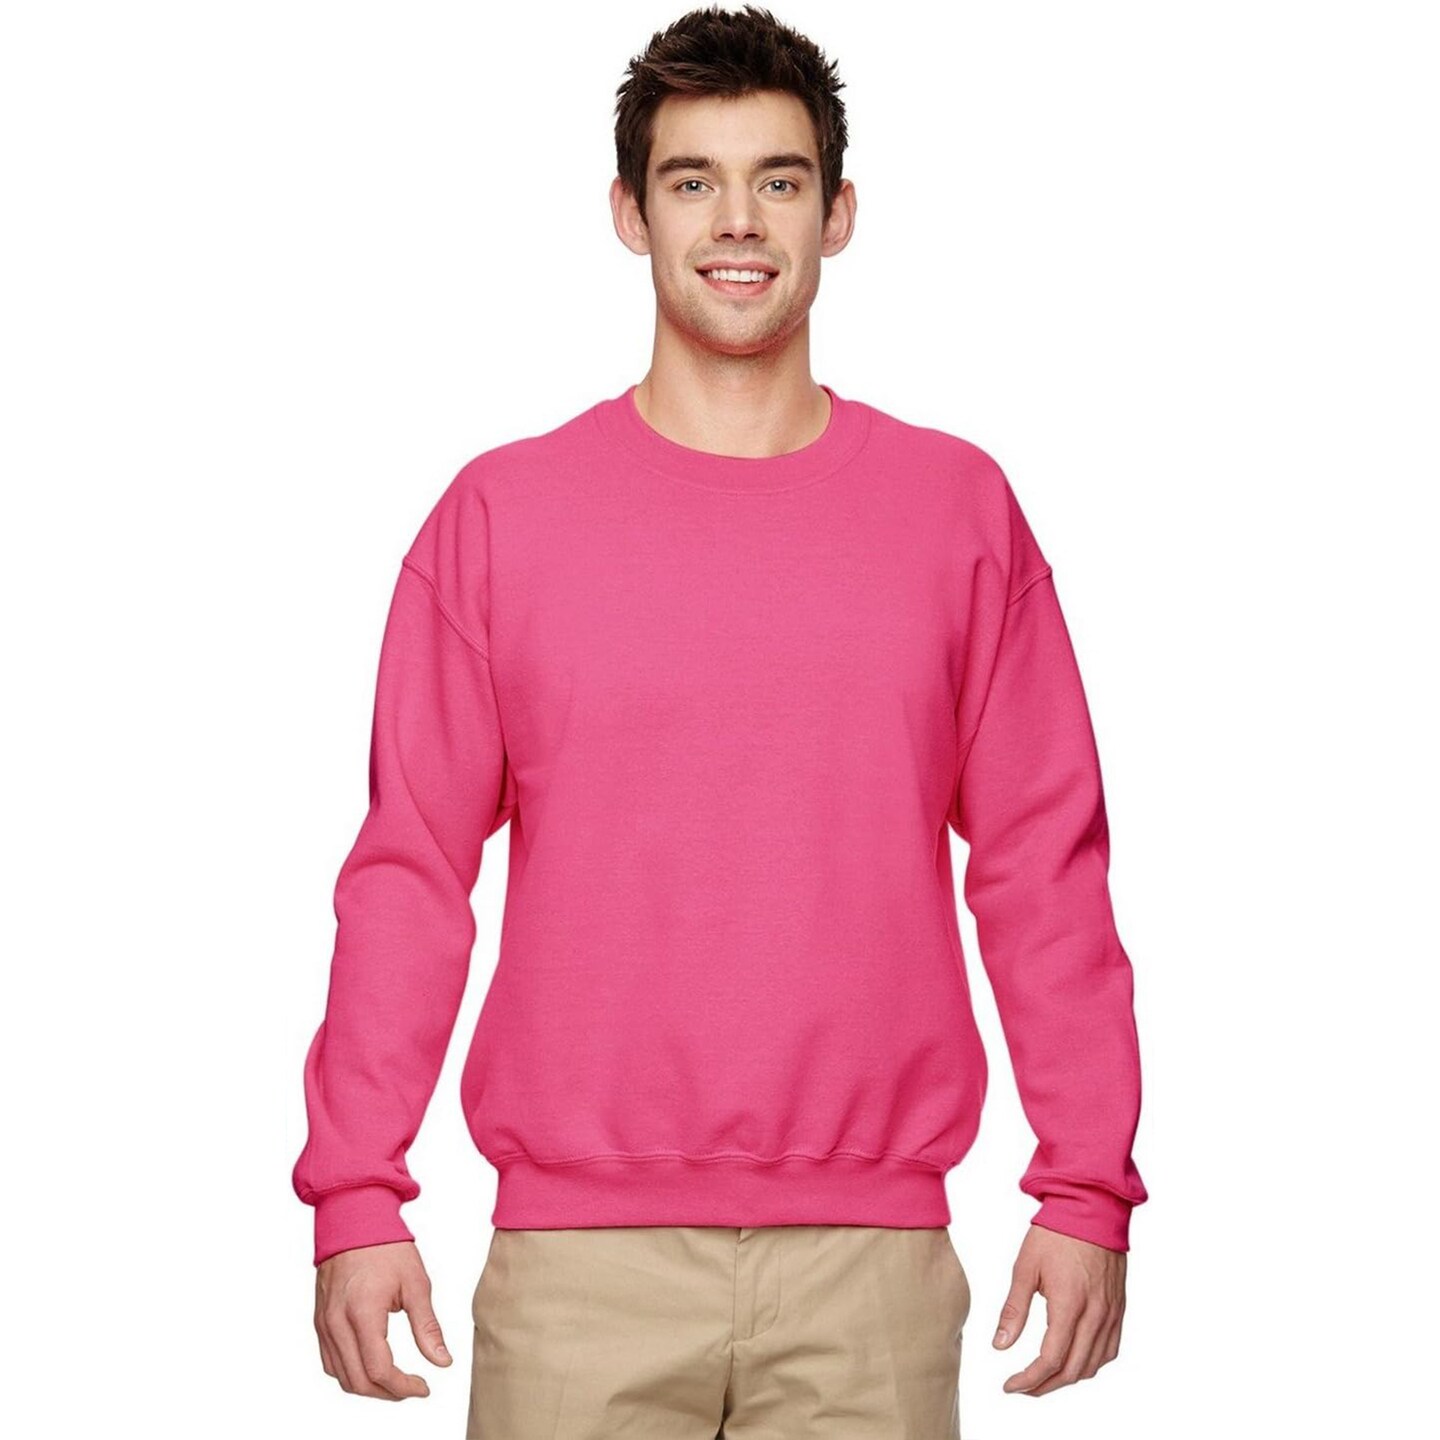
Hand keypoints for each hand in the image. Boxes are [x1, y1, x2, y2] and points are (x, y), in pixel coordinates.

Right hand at [313, 1240, 453, 1399]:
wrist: (353, 1219)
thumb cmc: (386, 1246)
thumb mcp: (416, 1283)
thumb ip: (427, 1327)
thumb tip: (443, 1362)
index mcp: (362, 1313)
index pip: (379, 1370)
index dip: (403, 1387)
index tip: (424, 1387)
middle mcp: (337, 1323)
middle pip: (358, 1381)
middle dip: (388, 1393)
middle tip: (413, 1387)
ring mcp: (324, 1324)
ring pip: (341, 1376)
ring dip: (368, 1387)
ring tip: (395, 1381)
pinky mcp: (320, 1321)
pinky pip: (330, 1361)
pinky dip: (350, 1372)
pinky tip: (371, 1367)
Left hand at [992, 1222, 1126, 1396]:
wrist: (1091, 1209)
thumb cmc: (1055, 1233)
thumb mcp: (1025, 1267)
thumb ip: (1014, 1309)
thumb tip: (1000, 1346)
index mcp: (1069, 1304)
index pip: (1050, 1360)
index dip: (1028, 1380)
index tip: (1009, 1386)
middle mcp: (1095, 1315)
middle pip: (1072, 1370)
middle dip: (1044, 1386)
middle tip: (1021, 1387)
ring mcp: (1111, 1314)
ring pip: (1092, 1365)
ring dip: (1067, 1378)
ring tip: (1042, 1377)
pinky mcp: (1118, 1309)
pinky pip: (1109, 1350)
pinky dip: (1090, 1364)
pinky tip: (1073, 1361)